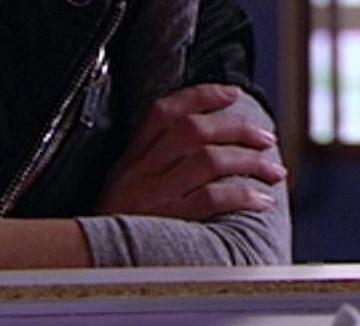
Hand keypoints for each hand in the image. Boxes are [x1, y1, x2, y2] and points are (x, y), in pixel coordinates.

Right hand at [96, 83, 286, 219]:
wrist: (86, 266)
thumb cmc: (114, 229)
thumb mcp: (123, 191)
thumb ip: (153, 167)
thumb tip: (206, 146)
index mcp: (129, 160)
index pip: (164, 112)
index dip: (201, 96)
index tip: (232, 94)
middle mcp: (138, 172)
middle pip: (192, 130)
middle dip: (236, 129)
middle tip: (266, 138)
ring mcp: (150, 197)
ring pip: (207, 160)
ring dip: (249, 162)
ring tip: (273, 170)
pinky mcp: (164, 223)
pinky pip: (209, 199)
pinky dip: (241, 195)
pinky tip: (260, 199)